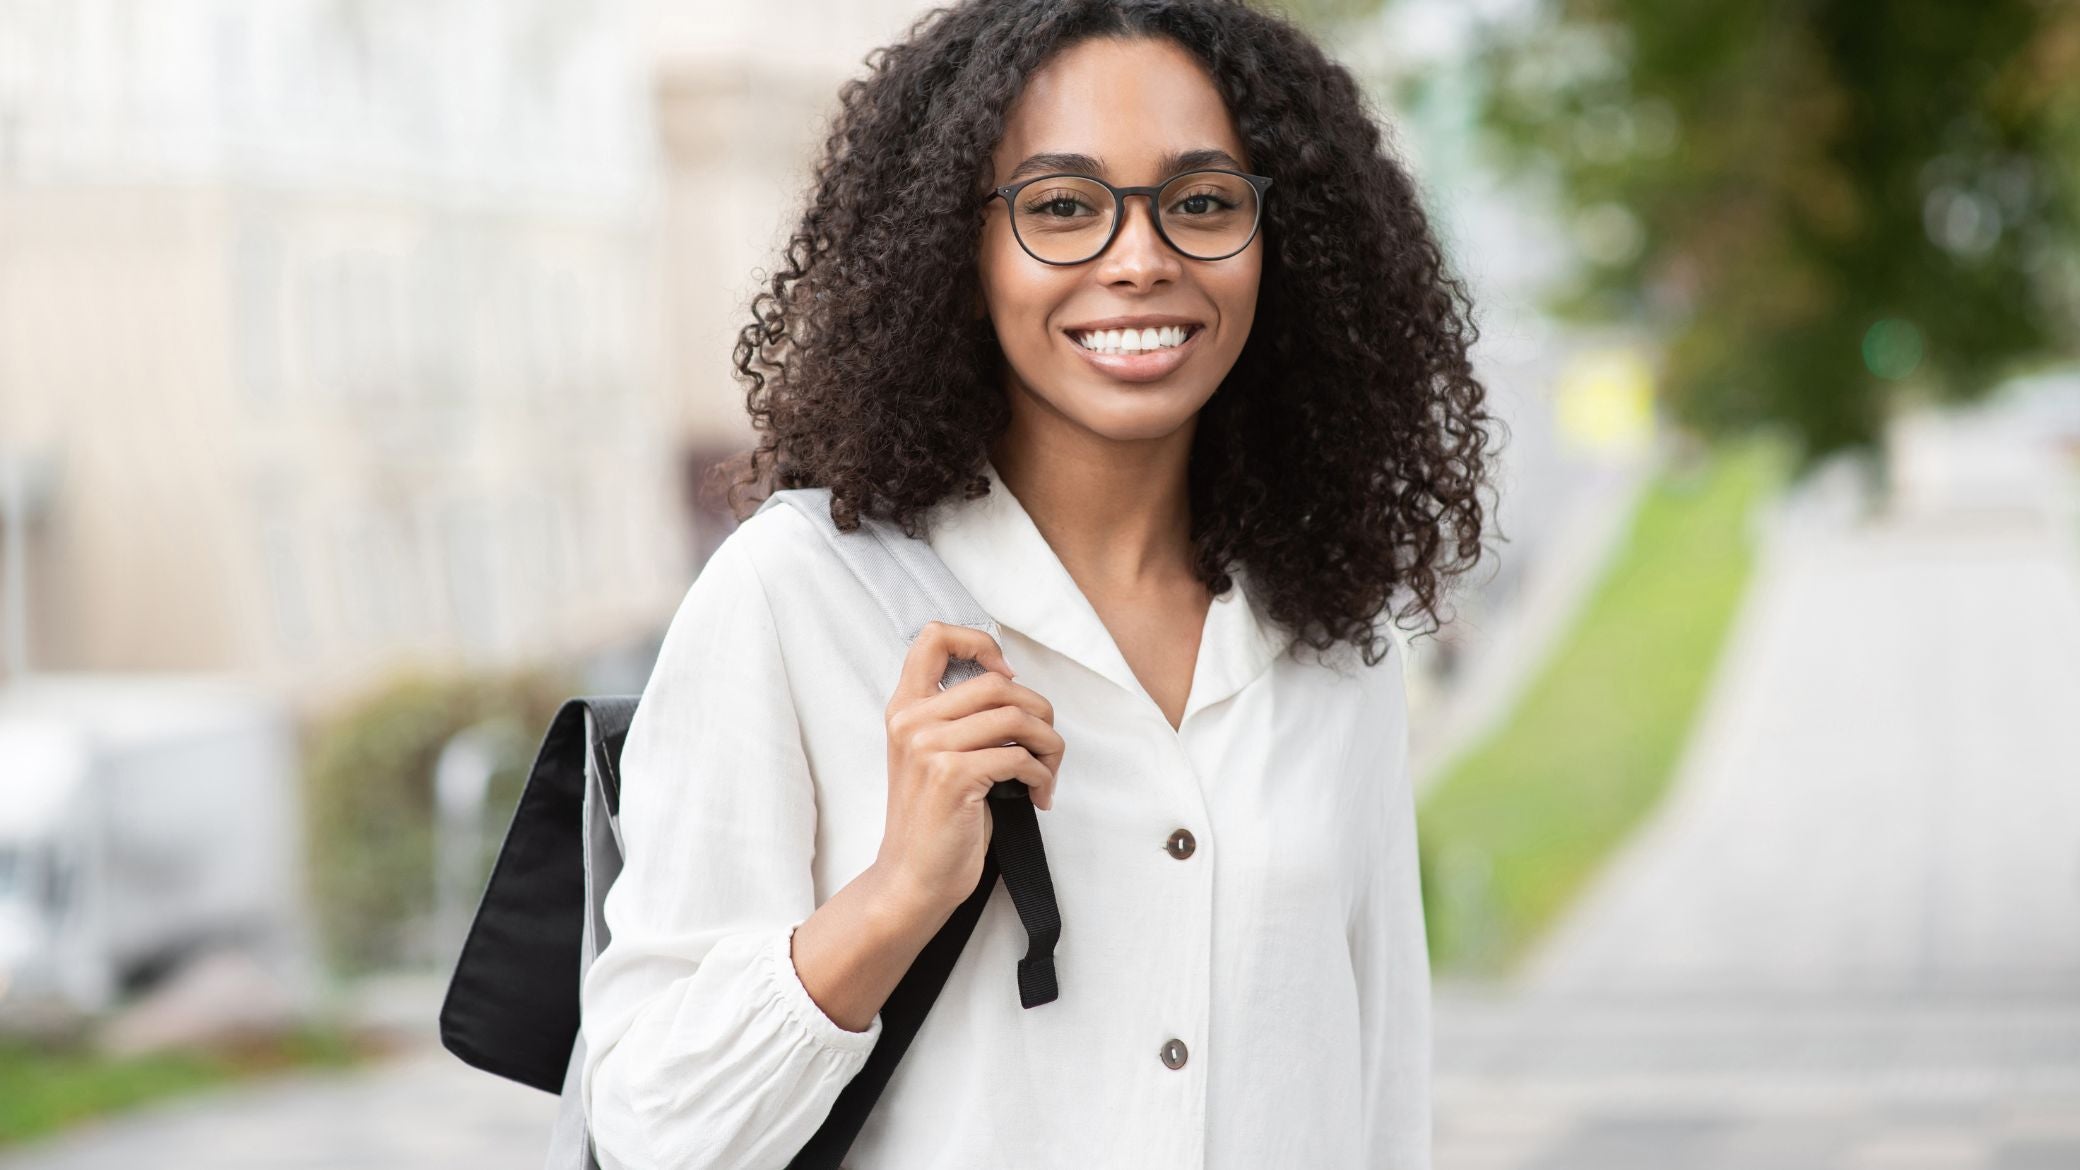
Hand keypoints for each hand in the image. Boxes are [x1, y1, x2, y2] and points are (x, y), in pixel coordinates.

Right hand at [872, 621, 1064, 917]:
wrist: (911, 879)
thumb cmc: (933, 822)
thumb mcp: (932, 756)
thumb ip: (958, 718)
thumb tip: (1016, 692)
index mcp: (905, 709)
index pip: (935, 637)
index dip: (981, 643)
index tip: (1007, 675)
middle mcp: (912, 721)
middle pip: (997, 683)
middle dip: (1039, 713)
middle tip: (1046, 747)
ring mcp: (929, 747)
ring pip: (1016, 717)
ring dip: (1048, 746)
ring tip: (1047, 773)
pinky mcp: (952, 776)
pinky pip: (1018, 757)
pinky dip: (1041, 775)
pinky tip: (1038, 794)